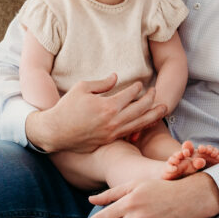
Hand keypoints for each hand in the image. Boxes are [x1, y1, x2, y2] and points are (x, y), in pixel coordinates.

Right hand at [25, 75, 164, 153]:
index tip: (140, 84)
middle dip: (150, 100)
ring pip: (139, 124)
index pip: (130, 95)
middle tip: (155, 92)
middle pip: (140, 109)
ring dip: (153, 115)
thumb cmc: (66, 108)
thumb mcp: (82, 88)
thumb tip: (117, 77)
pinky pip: (130, 133)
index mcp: (108, 106)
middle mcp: (113, 121)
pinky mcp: (109, 140)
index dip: (137, 88)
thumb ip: (102, 83)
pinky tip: (148, 123)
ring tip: (164, 109)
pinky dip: (141, 127)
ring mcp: (112, 133)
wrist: (55, 132)